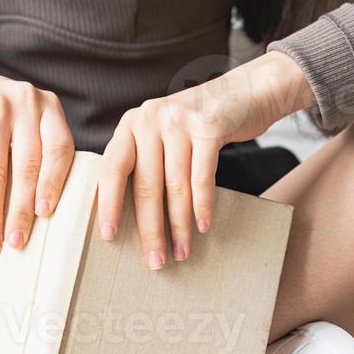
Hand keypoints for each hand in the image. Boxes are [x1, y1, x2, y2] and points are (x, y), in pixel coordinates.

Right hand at [0, 53, 74, 252]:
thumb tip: (44, 209)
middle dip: (21, 210)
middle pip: (28, 166)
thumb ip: (39, 146)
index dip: (54, 184)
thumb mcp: (25, 117)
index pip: (60, 149)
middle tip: (18, 241)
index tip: (45, 214)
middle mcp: (25, 104)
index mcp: (48, 106)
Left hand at [97, 51, 313, 269]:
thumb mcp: (162, 134)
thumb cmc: (197, 126)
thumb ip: (144, 161)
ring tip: (181, 252)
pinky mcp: (209, 127)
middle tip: (154, 261)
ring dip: (179, 225)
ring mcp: (179, 121)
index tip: (109, 237)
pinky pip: (202, 176)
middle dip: (150, 229)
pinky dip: (202, 205)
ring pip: (175, 185)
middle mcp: (149, 119)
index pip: (111, 168)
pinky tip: (203, 227)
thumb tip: (131, 219)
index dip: (108, 204)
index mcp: (131, 125)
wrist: (245, 92)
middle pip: (145, 184)